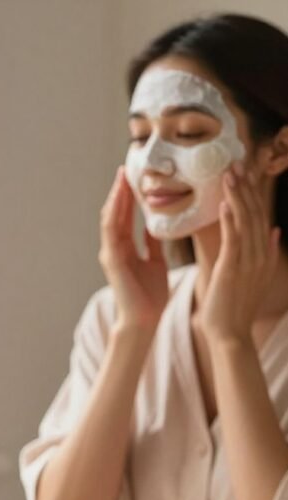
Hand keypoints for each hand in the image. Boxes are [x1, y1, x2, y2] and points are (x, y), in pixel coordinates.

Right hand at [98, 166, 168, 332]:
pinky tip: (120, 197)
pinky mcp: (111, 260)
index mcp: (126, 247)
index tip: (136, 176)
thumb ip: (152, 244)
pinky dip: (115, 212)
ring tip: (122, 176)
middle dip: (121, 190)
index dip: (130, 195)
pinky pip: (111, 231)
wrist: (145, 319)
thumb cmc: (151, 296)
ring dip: (116, 196)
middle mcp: (115, 247)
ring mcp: (111, 253)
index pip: (126, 215)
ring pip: (111, 217)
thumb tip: (155, 227)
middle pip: (116, 212)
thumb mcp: (156, 263)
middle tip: (126, 167)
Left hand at [198, 162, 280, 345]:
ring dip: (238, 195)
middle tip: (236, 162)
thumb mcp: (256, 278)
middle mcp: (260, 255)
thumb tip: (275, 231)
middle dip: (246, 187)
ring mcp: (248, 262)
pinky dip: (230, 220)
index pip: (261, 216)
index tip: (246, 172)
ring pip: (246, 221)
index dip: (254, 193)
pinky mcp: (233, 269)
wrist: (230, 336)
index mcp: (265, 254)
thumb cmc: (236, 309)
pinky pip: (234, 239)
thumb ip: (267, 253)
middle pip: (255, 213)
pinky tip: (225, 202)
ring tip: (229, 173)